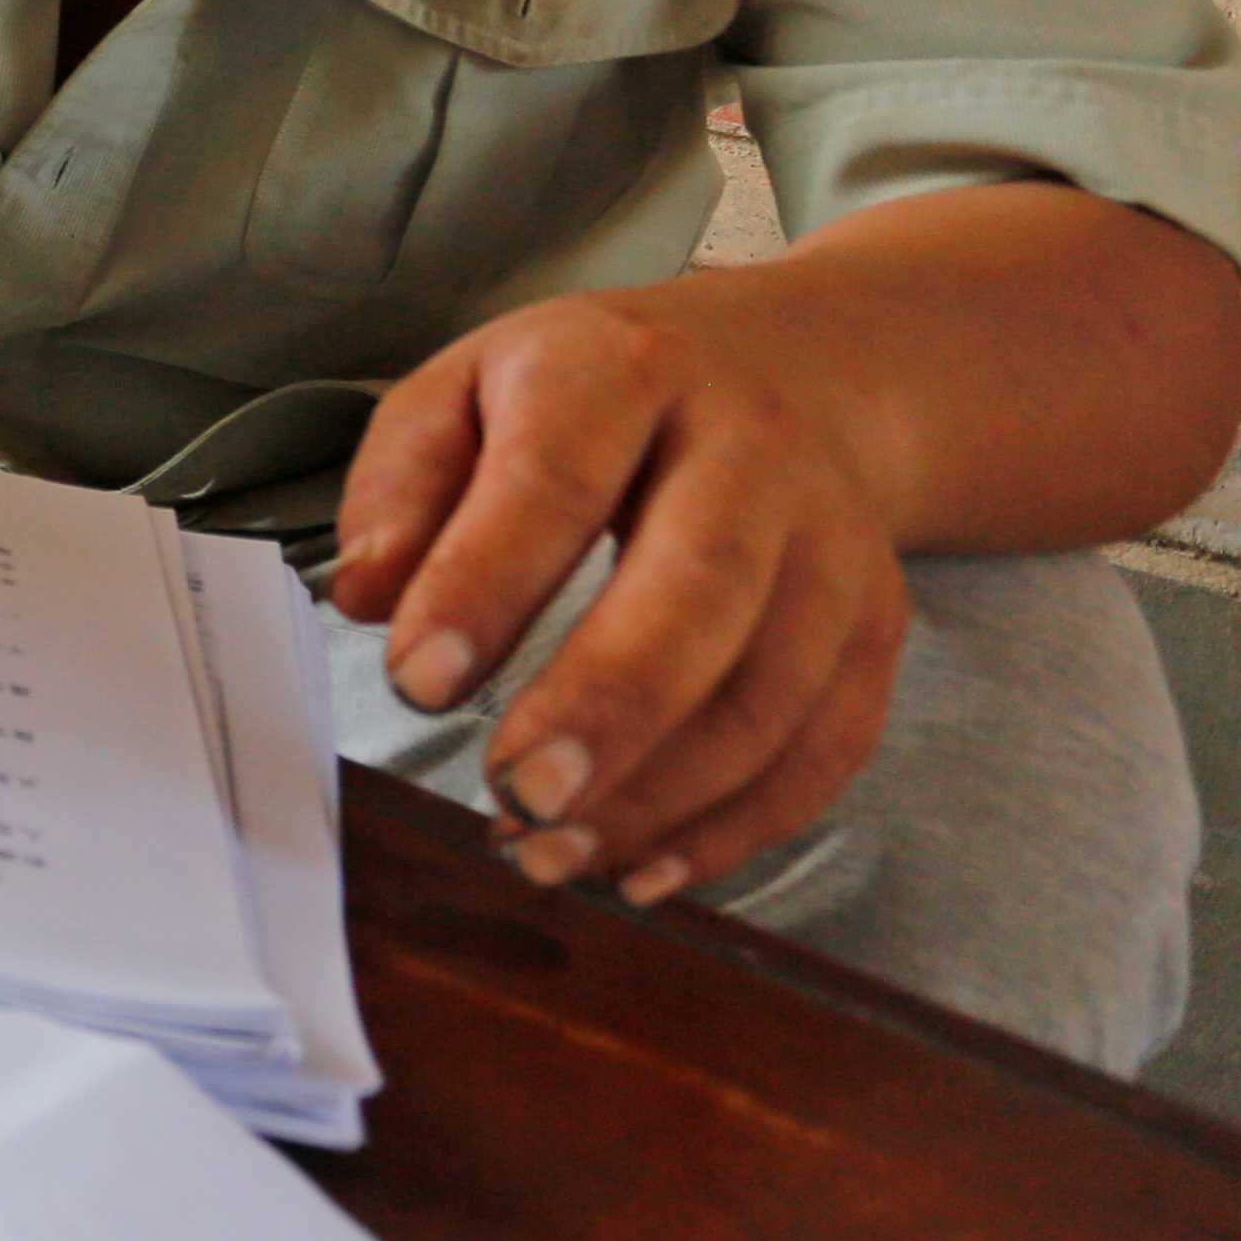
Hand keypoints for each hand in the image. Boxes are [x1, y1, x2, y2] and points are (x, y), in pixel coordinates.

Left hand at [328, 288, 915, 907]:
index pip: (555, 478)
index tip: (416, 680)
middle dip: (608, 705)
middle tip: (516, 795)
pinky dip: (736, 827)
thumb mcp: (467, 392)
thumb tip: (364, 594)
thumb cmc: (586, 402)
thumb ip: (402, 487)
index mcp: (624, 372)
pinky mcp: (876, 625)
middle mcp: (753, 449)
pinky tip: (641, 868)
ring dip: (660, 793)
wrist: (776, 377)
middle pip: (701, 586)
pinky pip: (824, 745)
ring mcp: (832, 541)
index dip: (485, 583)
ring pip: (771, 689)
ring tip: (546, 848)